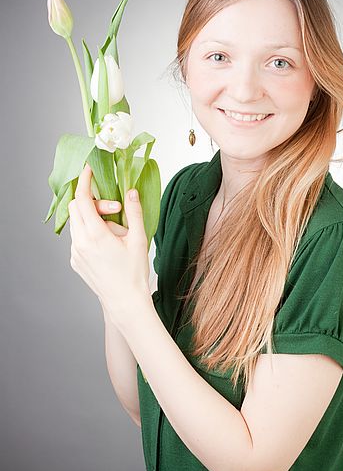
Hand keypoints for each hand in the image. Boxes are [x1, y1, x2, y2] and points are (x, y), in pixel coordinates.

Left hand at [68, 163, 149, 317]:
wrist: (124, 301)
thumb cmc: (133, 273)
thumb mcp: (138, 239)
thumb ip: (134, 212)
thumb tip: (131, 191)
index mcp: (96, 235)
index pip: (84, 199)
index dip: (85, 181)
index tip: (88, 169)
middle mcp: (81, 242)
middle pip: (77, 207)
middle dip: (94, 201)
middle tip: (116, 209)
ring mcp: (76, 252)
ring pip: (77, 222)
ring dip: (92, 218)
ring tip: (114, 232)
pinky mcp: (75, 260)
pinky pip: (78, 237)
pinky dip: (89, 231)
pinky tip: (107, 244)